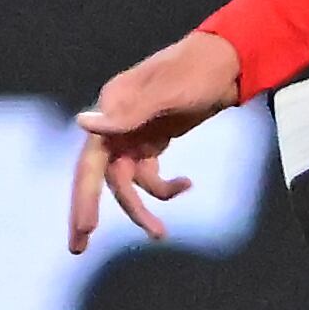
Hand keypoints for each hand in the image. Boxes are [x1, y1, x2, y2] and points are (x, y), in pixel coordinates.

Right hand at [70, 31, 243, 249]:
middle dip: (88, 210)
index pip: (91, 159)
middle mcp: (117, 122)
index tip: (87, 227)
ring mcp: (134, 133)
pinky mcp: (153, 141)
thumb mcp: (167, 92)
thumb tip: (81, 123)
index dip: (85, 195)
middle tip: (78, 247)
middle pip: (99, 175)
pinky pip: (149, 175)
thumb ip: (126, 113)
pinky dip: (164, 188)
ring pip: (127, 181)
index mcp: (113, 106)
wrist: (230, 62)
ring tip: (160, 234)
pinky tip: (186, 185)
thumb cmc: (197, 70)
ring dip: (141, 208)